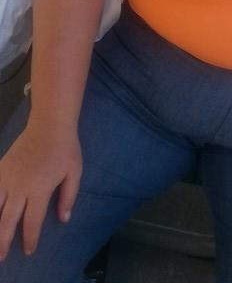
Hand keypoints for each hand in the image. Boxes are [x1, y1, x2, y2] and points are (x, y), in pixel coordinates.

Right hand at [0, 127, 81, 258]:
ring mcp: (7, 177)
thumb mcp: (74, 172)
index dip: (30, 238)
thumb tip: (64, 219)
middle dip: (5, 241)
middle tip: (2, 257)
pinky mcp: (0, 168)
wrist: (49, 124)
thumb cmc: (65, 149)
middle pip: (8, 220)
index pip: (32, 221)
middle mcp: (20, 187)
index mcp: (40, 189)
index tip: (29, 250)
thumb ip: (68, 196)